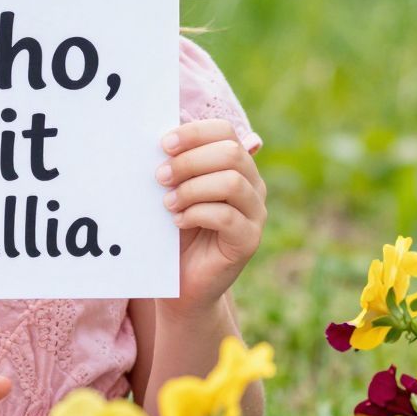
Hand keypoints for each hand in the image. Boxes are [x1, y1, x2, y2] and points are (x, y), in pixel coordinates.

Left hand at [157, 119, 264, 310]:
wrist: (182, 283)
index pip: (225, 132)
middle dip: (190, 161)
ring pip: (231, 182)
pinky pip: (227, 216)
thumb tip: (163, 132)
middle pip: (230, 153)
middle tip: (160, 176)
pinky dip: (197, 213)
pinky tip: (178, 221)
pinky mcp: (250, 240)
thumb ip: (176, 163)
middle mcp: (253, 185)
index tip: (163, 144)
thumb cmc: (176, 233)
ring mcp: (256, 213)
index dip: (194, 133)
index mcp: (237, 165)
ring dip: (192, 188)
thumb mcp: (174, 191)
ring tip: (167, 202)